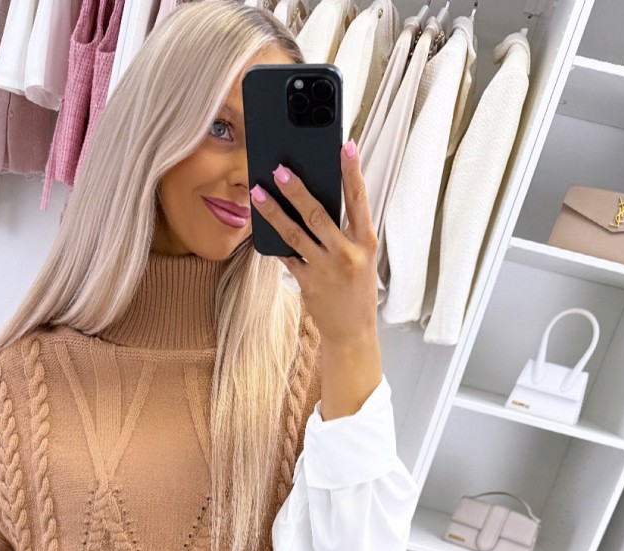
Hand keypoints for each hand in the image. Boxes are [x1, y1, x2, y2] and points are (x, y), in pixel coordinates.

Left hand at [249, 140, 378, 348]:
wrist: (352, 332)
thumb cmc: (357, 289)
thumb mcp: (362, 257)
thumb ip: (347, 230)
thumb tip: (318, 200)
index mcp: (365, 241)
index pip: (359, 200)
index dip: (352, 172)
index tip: (345, 146)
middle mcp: (347, 254)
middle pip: (318, 215)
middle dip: (298, 190)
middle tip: (279, 169)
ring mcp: (325, 270)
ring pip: (295, 234)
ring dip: (274, 212)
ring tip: (257, 193)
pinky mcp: (308, 284)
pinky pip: (287, 257)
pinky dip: (275, 241)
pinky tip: (260, 226)